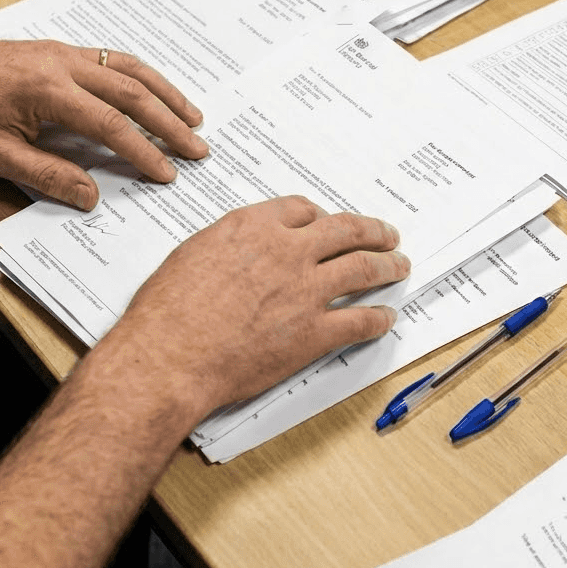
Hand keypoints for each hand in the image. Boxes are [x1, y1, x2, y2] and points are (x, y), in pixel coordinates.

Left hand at [0, 37, 207, 208]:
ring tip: (193, 117)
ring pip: (130, 69)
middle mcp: (64, 65)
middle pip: (133, 92)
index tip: (166, 172)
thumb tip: (92, 196)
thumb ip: (48, 176)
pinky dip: (143, 77)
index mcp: (48, 90)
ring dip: (166, 94)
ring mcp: (65, 53)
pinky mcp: (62, 51)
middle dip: (169, 122)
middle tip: (197, 147)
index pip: (111, 124)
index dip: (143, 151)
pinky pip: (114, 59)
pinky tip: (157, 93)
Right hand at [97, 196, 409, 422]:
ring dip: (387, 266)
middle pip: (344, 231)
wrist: (169, 358)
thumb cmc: (166, 313)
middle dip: (372, 232)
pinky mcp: (314, 332)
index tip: (328, 222)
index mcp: (253, 227)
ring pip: (362, 269)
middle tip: (386, 235)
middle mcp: (286, 251)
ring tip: (399, 266)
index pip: (301, 210)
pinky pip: (359, 321)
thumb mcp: (192, 255)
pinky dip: (378, 319)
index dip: (320, 216)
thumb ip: (228, 245)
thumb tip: (241, 250)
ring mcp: (305, 291)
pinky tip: (386, 318)